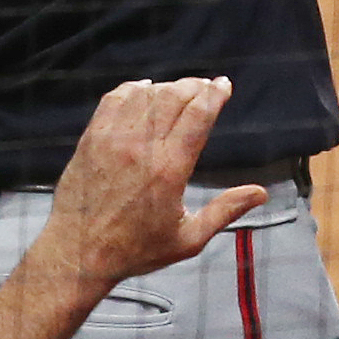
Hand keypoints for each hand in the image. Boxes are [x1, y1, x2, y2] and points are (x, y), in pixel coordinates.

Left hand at [35, 78, 266, 293]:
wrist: (77, 254)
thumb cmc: (136, 250)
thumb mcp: (188, 239)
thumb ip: (225, 211)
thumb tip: (261, 193)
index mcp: (170, 170)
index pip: (198, 115)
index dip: (215, 93)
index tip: (224, 85)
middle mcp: (142, 148)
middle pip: (175, 96)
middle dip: (196, 86)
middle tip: (206, 88)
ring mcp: (113, 140)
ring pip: (147, 94)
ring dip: (168, 87)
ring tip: (179, 91)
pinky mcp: (91, 139)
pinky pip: (115, 100)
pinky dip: (134, 89)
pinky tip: (144, 90)